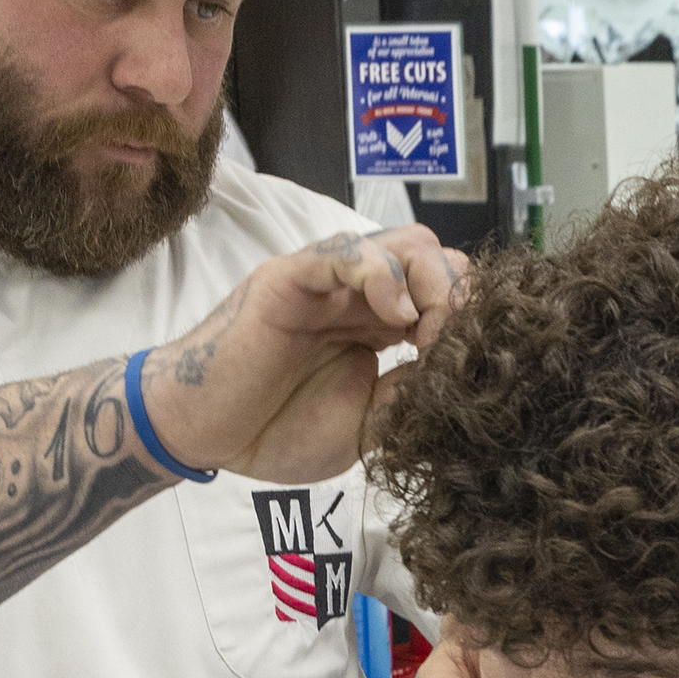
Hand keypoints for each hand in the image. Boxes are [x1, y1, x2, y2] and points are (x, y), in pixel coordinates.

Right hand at [146, 226, 468, 487]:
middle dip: (461, 298)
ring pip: (405, 244)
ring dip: (432, 282)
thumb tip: (460, 380)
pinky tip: (394, 311)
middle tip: (454, 348)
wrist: (205, 433)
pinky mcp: (292, 278)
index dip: (471, 324)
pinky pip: (343, 250)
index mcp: (382, 326)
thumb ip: (409, 398)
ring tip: (426, 332)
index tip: (474, 367)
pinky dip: (380, 270)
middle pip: (438, 260)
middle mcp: (362, 296)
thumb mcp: (366, 428)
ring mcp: (329, 283)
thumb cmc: (275, 429)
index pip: (449, 295)